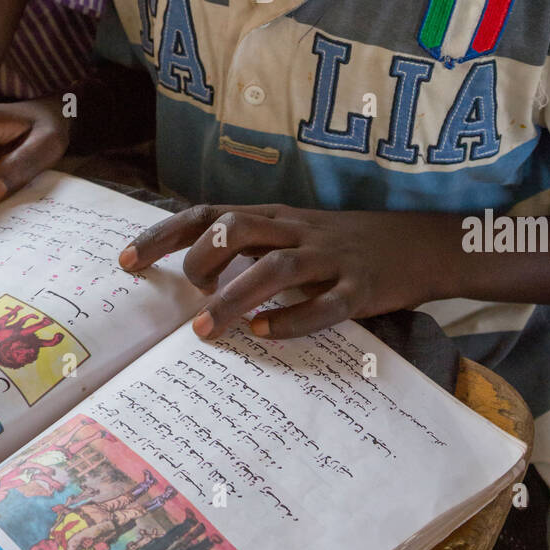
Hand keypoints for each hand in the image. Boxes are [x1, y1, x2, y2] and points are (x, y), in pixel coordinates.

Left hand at [119, 204, 457, 338]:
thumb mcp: (293, 235)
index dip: (164, 234)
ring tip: (205, 328)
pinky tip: (265, 335)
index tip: (126, 261)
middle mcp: (297, 231)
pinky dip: (292, 319)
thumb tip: (191, 275)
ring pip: (277, 268)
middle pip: (238, 229)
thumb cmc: (344, 245)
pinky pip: (326, 303)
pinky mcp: (362, 288)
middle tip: (187, 294)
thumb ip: (249, 249)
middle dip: (201, 259)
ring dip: (236, 298)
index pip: (209, 214)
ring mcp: (331, 258)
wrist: (423, 244)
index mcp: (275, 217)